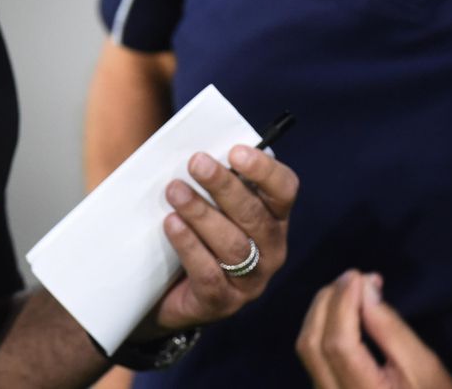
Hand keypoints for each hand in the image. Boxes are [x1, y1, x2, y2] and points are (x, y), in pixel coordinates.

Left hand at [146, 144, 298, 331]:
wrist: (167, 292)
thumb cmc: (193, 231)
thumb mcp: (208, 202)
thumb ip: (209, 178)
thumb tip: (192, 149)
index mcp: (274, 217)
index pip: (284, 189)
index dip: (264, 170)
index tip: (235, 152)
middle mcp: (271, 249)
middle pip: (254, 215)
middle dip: (224, 186)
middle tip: (196, 163)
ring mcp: (251, 281)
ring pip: (232, 245)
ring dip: (202, 213)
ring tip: (174, 191)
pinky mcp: (223, 303)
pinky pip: (209, 274)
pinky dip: (189, 246)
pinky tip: (171, 225)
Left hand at [297, 271, 451, 388]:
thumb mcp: (424, 367)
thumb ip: (391, 328)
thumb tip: (364, 286)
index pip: (338, 345)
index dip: (343, 304)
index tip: (358, 276)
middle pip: (312, 345)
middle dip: (327, 303)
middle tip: (353, 278)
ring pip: (307, 350)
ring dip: (322, 312)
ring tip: (349, 290)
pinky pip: (313, 356)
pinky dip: (322, 327)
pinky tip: (341, 312)